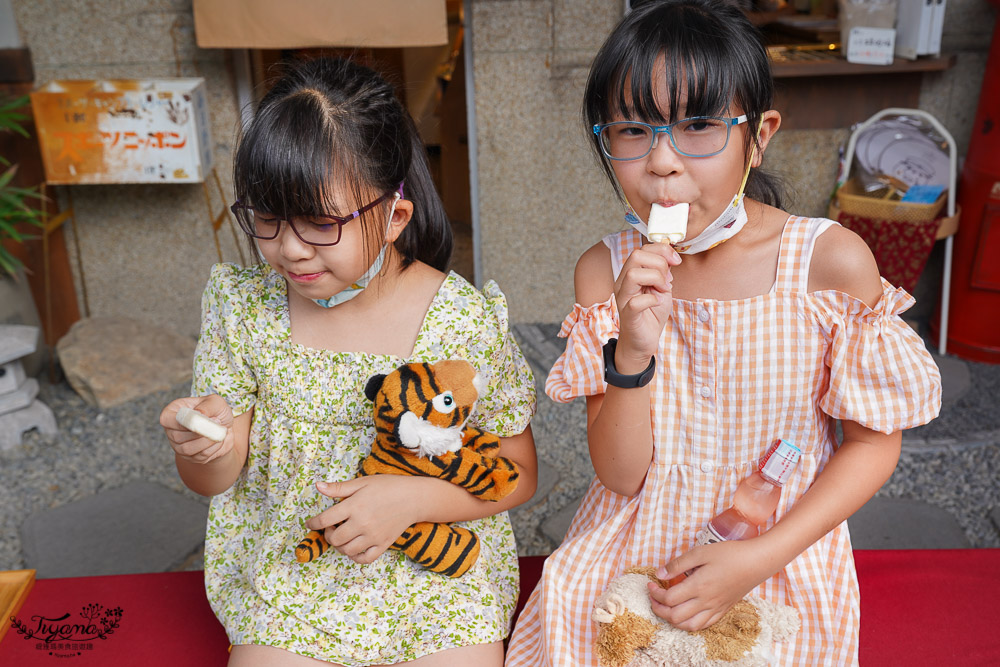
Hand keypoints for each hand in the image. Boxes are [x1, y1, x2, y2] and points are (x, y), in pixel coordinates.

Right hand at [160, 395, 233, 463]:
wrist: (226, 428)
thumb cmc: (217, 412)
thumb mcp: (216, 402)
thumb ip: (207, 406)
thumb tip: (199, 413)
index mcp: (172, 412)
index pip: (166, 420)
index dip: (182, 422)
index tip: (199, 419)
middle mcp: (171, 430)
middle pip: (177, 437)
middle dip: (201, 431)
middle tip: (217, 421)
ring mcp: (178, 446)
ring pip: (187, 449)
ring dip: (208, 440)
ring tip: (218, 430)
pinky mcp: (190, 457)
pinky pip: (200, 456)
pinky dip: (213, 447)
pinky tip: (217, 439)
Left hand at [305, 476, 428, 564]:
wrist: (414, 498)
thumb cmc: (388, 486)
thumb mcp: (362, 482)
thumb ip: (339, 487)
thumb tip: (318, 486)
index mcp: (355, 506)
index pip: (325, 519)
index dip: (313, 523)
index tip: (311, 523)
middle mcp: (362, 523)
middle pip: (334, 539)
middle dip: (327, 534)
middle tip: (331, 527)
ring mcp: (373, 536)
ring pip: (346, 550)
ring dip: (339, 545)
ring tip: (343, 535)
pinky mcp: (383, 544)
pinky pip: (364, 559)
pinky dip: (355, 556)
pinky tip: (354, 547)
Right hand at [614, 243, 680, 368]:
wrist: (644, 341)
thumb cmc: (651, 314)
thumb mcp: (662, 288)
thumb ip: (663, 272)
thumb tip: (670, 257)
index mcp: (631, 274)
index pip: (642, 249)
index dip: (662, 250)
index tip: (676, 261)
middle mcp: (623, 283)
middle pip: (636, 255)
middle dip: (659, 263)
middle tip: (668, 279)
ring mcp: (624, 298)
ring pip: (633, 274)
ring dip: (655, 279)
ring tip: (663, 290)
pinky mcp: (628, 314)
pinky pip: (636, 302)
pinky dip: (651, 299)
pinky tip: (657, 302)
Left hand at [647, 538, 771, 630]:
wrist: (756, 562)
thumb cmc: (730, 553)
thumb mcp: (701, 552)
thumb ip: (678, 564)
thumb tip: (660, 573)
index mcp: (698, 586)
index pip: (668, 598)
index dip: (655, 593)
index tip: (651, 583)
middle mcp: (706, 601)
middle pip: (674, 616)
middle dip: (659, 609)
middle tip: (654, 596)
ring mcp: (716, 608)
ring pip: (688, 625)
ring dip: (672, 619)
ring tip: (666, 607)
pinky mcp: (723, 610)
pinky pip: (704, 625)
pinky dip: (690, 623)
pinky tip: (686, 613)